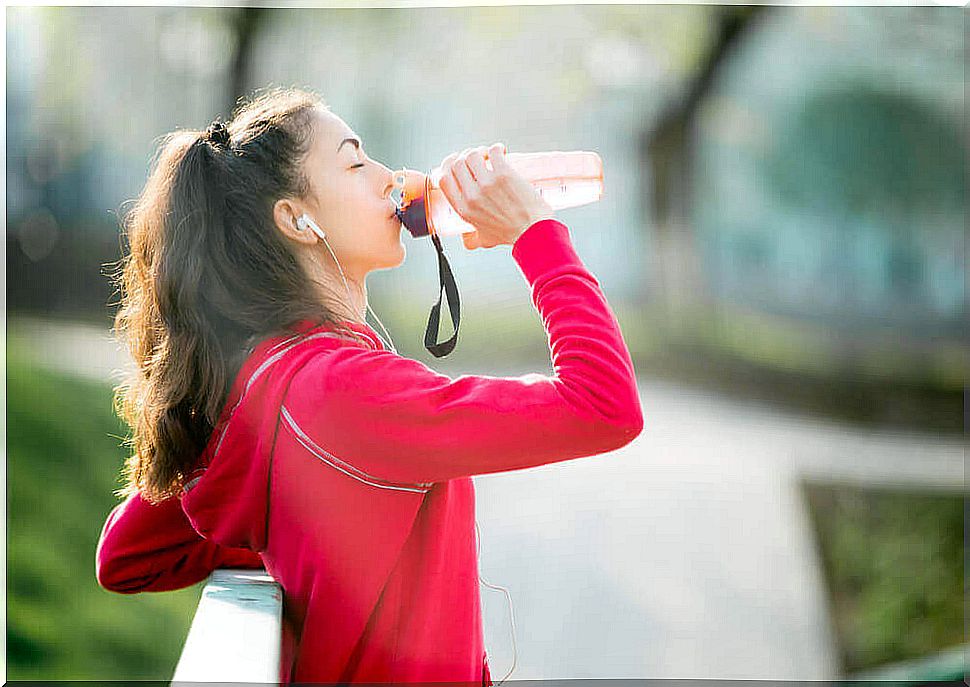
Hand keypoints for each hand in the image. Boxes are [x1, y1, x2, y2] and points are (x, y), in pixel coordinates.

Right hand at [437, 143, 556, 249]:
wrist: (533, 232)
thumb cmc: (512, 235)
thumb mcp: (483, 239)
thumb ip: (471, 238)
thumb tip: (466, 240)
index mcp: (464, 209)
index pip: (443, 180)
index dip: (447, 167)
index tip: (455, 162)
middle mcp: (472, 195)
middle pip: (457, 163)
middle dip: (464, 156)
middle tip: (477, 158)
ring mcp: (487, 184)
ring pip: (472, 154)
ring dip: (480, 151)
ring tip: (489, 155)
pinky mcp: (504, 174)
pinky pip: (493, 151)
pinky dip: (496, 148)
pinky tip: (502, 151)